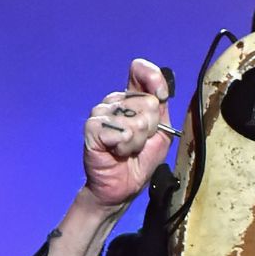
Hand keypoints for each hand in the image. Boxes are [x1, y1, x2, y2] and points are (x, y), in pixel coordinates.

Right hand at [81, 58, 172, 208]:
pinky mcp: (92, 128)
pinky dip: (125, 147)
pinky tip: (118, 153)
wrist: (123, 185)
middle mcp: (114, 101)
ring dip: (138, 141)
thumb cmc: (141, 159)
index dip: (154, 80)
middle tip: (140, 142)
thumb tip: (158, 90)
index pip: (141, 70)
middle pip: (147, 102)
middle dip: (150, 128)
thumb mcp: (162, 132)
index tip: (161, 97)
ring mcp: (101, 113)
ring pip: (135, 120)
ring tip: (128, 149)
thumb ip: (161, 108)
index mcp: (132, 98)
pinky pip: (120, 133)